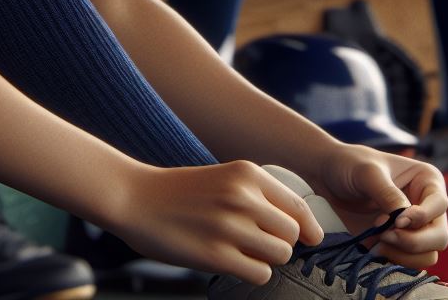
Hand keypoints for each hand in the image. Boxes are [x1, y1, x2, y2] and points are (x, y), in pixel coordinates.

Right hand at [112, 161, 323, 283]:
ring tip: (244, 252)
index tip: (311, 238)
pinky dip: (252, 272)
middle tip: (260, 243)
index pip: (298, 205)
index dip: (309, 227)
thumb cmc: (180, 191)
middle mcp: (243, 197)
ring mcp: (230, 227)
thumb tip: (296, 226)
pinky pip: (260, 274)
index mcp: (247, 174)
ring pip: (280, 254)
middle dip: (282, 243)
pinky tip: (233, 262)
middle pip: (292, 233)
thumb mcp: (223, 177)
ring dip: (267, 258)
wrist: (136, 198)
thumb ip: (255, 195)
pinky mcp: (216, 255)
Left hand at [314, 145, 447, 268]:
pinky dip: (394, 260)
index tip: (397, 221)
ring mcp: (414, 227)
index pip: (440, 205)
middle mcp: (427, 206)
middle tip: (385, 234)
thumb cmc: (350, 164)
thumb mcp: (367, 173)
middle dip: (413, 241)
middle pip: (439, 236)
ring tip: (378, 239)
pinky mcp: (400, 243)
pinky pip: (409, 263)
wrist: (329, 177)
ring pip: (428, 254)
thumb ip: (387, 194)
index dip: (423, 217)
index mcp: (427, 181)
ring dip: (403, 254)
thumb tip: (405, 219)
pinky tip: (374, 247)